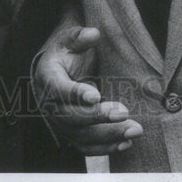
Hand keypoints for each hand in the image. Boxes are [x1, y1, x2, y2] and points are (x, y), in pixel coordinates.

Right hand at [33, 24, 142, 155]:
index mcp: (47, 78)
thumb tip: (93, 34)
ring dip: (109, 135)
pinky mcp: (72, 135)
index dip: (75, 93)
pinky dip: (106, 148)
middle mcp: (50, 105)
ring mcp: (60, 123)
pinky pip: (87, 147)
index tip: (95, 94)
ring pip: (82, 136)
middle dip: (98, 117)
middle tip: (124, 112)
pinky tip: (126, 143)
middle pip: (71, 117)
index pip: (57, 89)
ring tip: (134, 130)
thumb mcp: (68, 40)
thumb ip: (80, 37)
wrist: (55, 74)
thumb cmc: (65, 55)